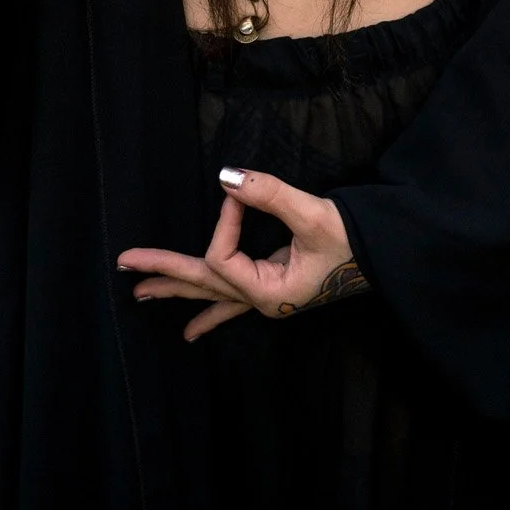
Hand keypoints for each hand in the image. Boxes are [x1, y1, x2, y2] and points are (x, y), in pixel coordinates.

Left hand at [118, 168, 370, 340]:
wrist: (386, 255)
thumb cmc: (355, 240)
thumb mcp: (313, 215)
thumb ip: (268, 194)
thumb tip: (226, 176)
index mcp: (268, 292)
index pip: (223, 256)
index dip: (226, 221)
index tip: (242, 192)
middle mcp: (262, 300)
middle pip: (202, 283)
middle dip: (163, 272)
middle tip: (123, 264)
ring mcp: (266, 298)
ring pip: (212, 294)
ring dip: (176, 290)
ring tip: (139, 293)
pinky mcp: (274, 289)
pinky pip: (233, 304)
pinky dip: (210, 314)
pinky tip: (190, 333)